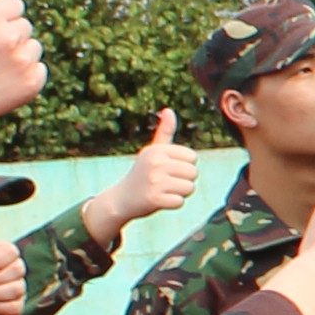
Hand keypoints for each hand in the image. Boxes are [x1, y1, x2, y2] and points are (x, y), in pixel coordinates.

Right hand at [83, 108, 196, 253]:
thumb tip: (169, 110)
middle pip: (193, 173)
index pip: (192, 157)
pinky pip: (180, 202)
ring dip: (180, 193)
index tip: (168, 170)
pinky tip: (160, 201)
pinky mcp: (154, 199)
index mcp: (157, 150)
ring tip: (163, 191)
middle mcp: (155, 163)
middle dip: (184, 180)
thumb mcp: (151, 151)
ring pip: (189, 188)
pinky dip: (173, 204)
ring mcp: (154, 181)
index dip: (184, 166)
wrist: (121, 199)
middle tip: (165, 183)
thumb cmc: (142, 173)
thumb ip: (164, 132)